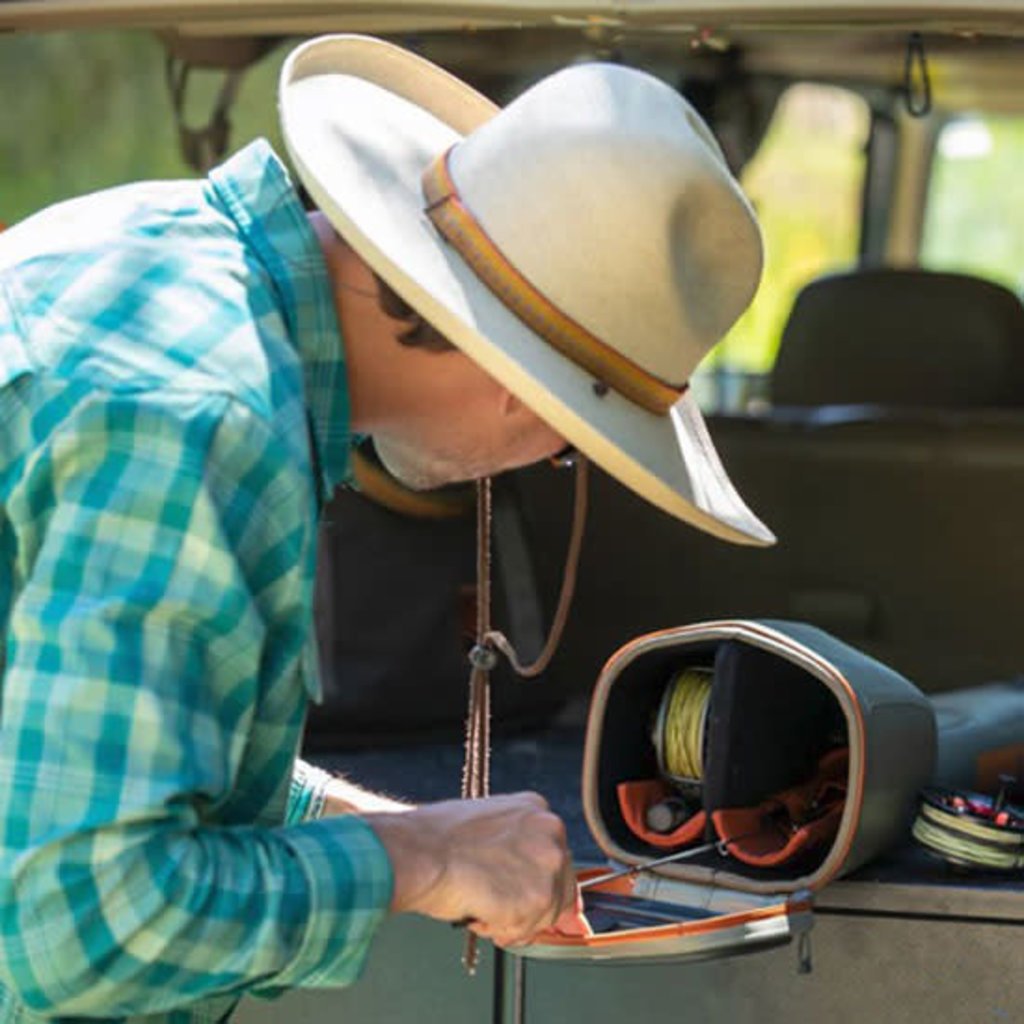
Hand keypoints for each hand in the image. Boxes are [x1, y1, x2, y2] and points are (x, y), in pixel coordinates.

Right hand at [364, 792, 576, 946]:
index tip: (530, 896)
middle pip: (559, 888)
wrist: (419, 852)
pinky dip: (500, 931)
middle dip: (529, 906)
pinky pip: (525, 931)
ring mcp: (547, 864)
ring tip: (479, 904)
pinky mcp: (538, 897)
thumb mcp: (486, 826)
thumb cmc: (436, 838)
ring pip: (543, 915)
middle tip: (497, 906)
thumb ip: (513, 846)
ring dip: (511, 921)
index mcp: (536, 809)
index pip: (556, 858)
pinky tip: (479, 911)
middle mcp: (550, 831)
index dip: (539, 884)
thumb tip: (523, 875)